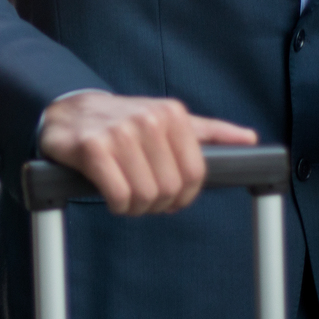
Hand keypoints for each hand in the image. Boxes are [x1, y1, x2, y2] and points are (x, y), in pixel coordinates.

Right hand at [38, 91, 257, 215]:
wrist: (70, 112)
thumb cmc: (122, 122)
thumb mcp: (167, 120)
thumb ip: (209, 132)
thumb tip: (249, 139)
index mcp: (172, 114)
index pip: (195, 175)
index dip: (183, 196)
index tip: (168, 196)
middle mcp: (149, 119)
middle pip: (170, 190)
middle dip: (156, 203)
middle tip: (141, 195)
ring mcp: (120, 132)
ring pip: (144, 196)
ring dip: (134, 206)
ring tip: (124, 194)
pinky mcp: (93, 148)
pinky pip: (118, 195)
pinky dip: (116, 204)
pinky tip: (109, 195)